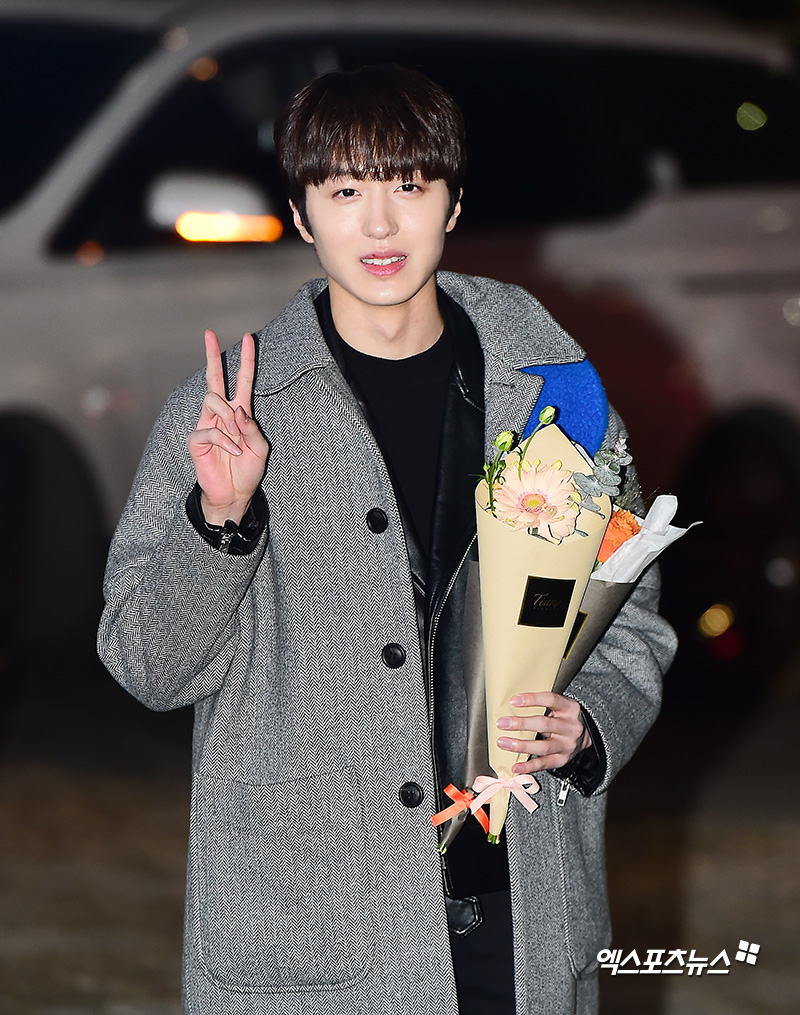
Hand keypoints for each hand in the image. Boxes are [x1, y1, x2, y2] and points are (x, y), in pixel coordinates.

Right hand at [187, 330, 268, 524]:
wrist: (234, 494)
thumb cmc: (247, 470)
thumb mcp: (260, 448)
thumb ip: (252, 428)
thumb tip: (238, 411)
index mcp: (239, 413)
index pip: (242, 381)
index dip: (245, 360)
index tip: (248, 338)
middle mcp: (221, 415)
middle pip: (214, 379)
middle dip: (212, 356)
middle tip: (209, 334)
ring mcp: (207, 425)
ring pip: (212, 401)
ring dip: (228, 416)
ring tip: (237, 437)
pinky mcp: (196, 441)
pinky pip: (209, 431)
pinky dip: (225, 441)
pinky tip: (234, 452)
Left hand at [496, 691, 590, 774]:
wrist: (588, 735)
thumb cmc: (566, 718)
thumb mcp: (560, 706)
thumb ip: (542, 705)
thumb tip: (512, 706)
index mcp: (569, 708)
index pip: (550, 700)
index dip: (531, 699)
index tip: (513, 700)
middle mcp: (570, 727)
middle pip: (544, 724)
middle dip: (521, 724)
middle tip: (502, 723)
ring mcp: (567, 745)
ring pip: (543, 747)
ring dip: (521, 746)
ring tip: (504, 743)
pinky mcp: (562, 759)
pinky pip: (544, 764)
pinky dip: (529, 766)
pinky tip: (516, 765)